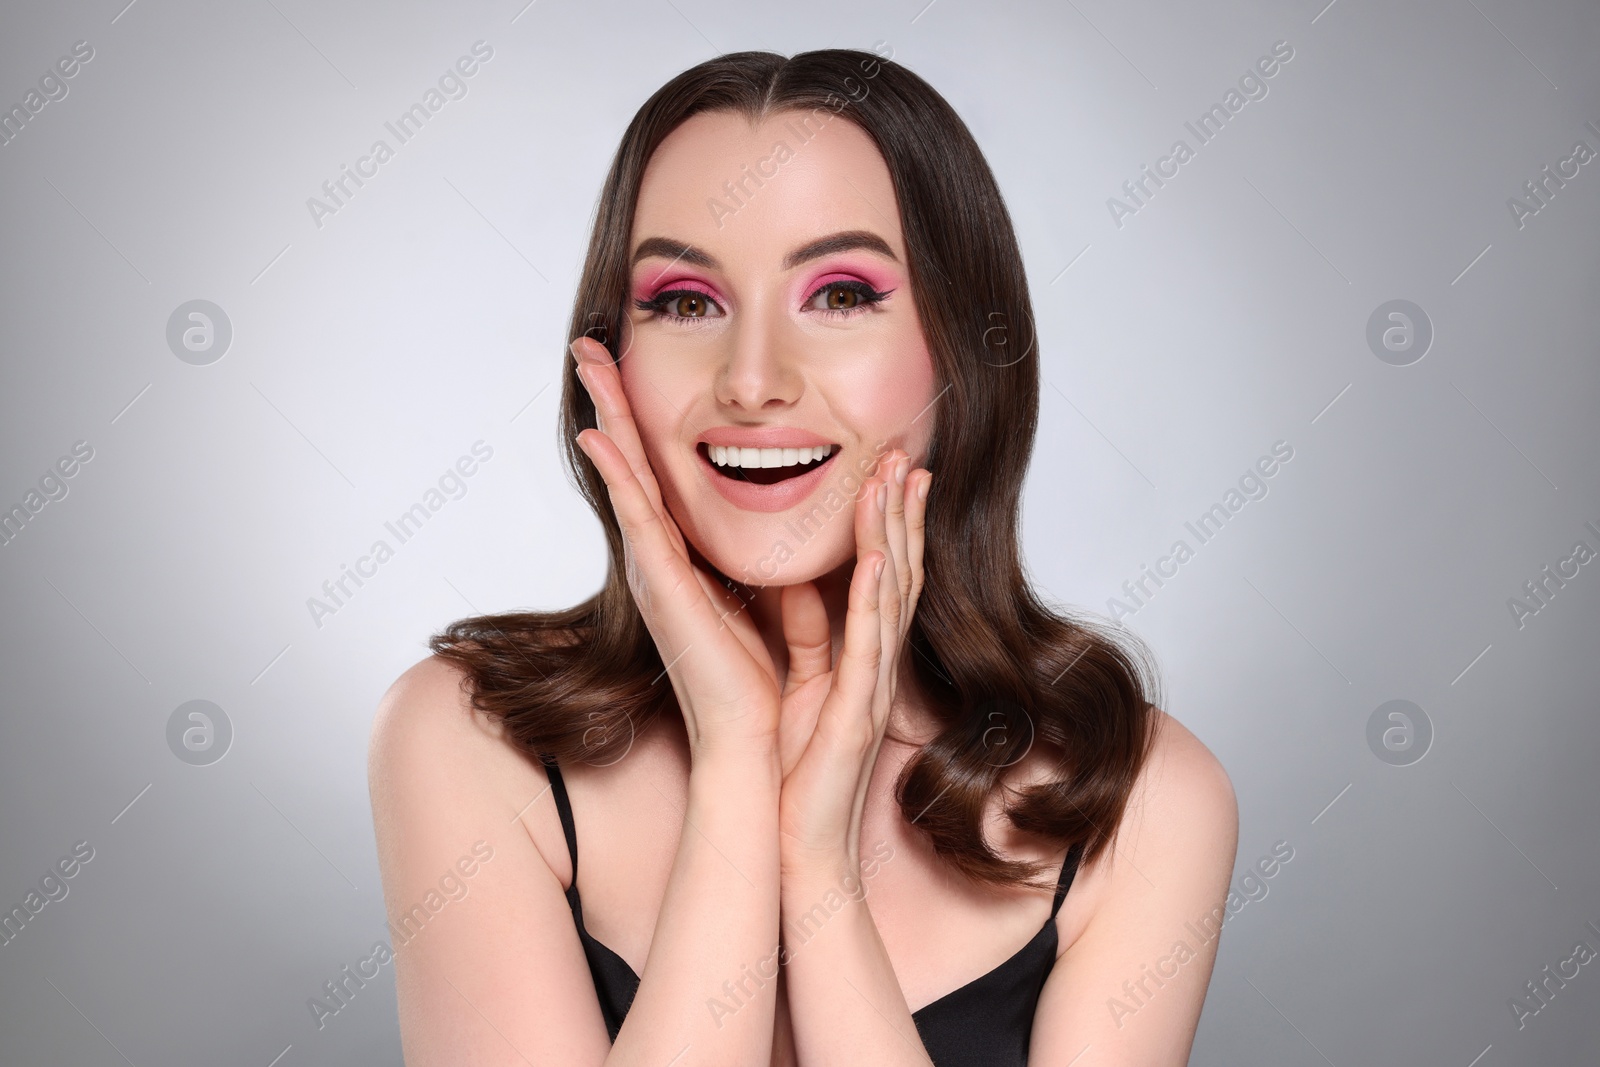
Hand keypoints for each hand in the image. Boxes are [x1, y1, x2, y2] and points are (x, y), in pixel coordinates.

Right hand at [570, 336, 782, 753]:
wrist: (752, 740)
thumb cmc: (759, 678)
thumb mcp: (765, 597)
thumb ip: (759, 558)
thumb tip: (779, 519)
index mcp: (683, 556)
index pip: (657, 472)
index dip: (640, 420)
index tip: (624, 368)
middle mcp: (659, 556)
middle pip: (629, 461)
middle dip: (610, 400)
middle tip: (585, 344)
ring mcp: (653, 569)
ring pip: (624, 475)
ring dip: (606, 414)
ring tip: (585, 362)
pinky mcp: (661, 587)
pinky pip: (636, 517)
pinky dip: (617, 474)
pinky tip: (599, 435)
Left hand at [776, 449, 928, 870]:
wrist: (797, 839)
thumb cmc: (798, 767)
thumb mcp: (799, 681)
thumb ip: (804, 632)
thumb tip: (794, 580)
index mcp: (857, 653)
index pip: (880, 573)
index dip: (889, 521)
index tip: (890, 468)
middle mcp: (874, 662)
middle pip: (897, 572)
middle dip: (902, 513)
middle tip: (907, 455)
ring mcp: (872, 684)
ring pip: (892, 597)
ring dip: (896, 537)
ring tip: (898, 484)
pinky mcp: (856, 710)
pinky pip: (869, 646)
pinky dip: (876, 601)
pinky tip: (880, 560)